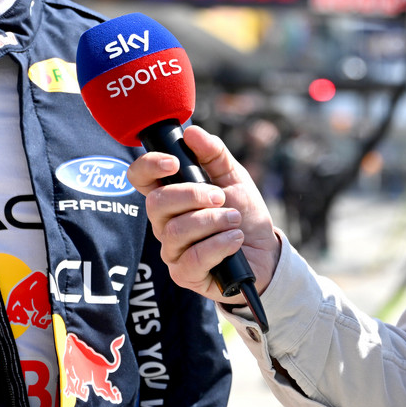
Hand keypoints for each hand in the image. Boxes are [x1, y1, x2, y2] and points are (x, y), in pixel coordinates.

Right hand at [128, 125, 280, 302]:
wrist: (266, 251)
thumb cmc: (243, 213)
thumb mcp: (234, 176)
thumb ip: (214, 153)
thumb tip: (192, 133)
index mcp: (171, 195)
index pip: (139, 178)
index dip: (148, 166)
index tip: (174, 163)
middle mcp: (164, 222)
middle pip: (156, 203)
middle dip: (192, 195)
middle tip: (221, 196)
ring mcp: (172, 250)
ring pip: (176, 230)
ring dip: (212, 221)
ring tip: (234, 219)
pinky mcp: (185, 274)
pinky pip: (193, 258)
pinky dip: (219, 244)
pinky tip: (235, 239)